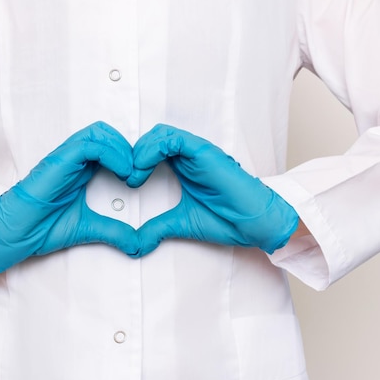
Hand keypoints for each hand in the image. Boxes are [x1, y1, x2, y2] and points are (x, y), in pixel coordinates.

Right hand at [0, 121, 139, 272]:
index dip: (129, 155)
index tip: (141, 179)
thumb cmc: (41, 227)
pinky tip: (122, 172)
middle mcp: (73, 159)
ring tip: (131, 173)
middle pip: (106, 133)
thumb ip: (113, 232)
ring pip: (99, 133)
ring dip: (121, 149)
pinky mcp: (59, 161)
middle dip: (128, 148)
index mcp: (80, 169)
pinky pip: (89, 145)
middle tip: (139, 173)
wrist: (15, 233)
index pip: (109, 145)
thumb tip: (138, 244)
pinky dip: (111, 154)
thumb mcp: (88, 228)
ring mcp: (65, 158)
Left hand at [127, 124, 298, 256]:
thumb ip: (158, 228)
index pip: (150, 150)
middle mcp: (188, 156)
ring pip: (160, 134)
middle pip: (151, 138)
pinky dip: (153, 149)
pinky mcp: (204, 152)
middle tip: (124, 177)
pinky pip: (173, 139)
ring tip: (133, 175)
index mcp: (181, 166)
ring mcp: (196, 152)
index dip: (132, 162)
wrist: (255, 223)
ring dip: (140, 151)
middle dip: (132, 154)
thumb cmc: (227, 218)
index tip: (124, 183)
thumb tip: (135, 245)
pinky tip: (143, 168)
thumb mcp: (182, 224)